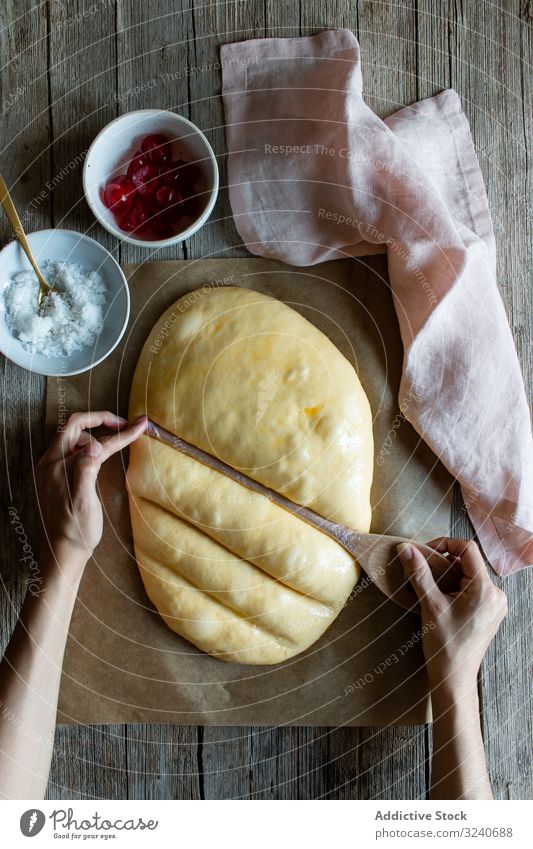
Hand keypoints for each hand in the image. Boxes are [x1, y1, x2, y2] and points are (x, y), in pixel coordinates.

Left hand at [36, 411, 147, 567]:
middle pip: (74, 425)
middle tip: (126, 425)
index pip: (89, 437)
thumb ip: (85, 473)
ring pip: (73, 435)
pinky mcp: (56, 474)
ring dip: (96, 431)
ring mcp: (51, 467)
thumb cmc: (76, 531)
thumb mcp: (83, 505)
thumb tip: (93, 447)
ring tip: (118, 436)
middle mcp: (50, 462)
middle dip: (102, 420)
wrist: (64, 552)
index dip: (116, 430)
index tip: (139, 426)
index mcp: (56, 467)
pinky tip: (103, 452)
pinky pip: (72, 449)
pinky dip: (90, 444)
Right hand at [397, 538, 506, 693]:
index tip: (424, 553)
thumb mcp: (430, 605)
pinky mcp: (489, 613)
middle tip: (423, 573)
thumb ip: (419, 573)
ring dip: (447, 576)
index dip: (444, 544)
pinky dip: (454, 588)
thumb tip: (406, 548)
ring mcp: (495, 605)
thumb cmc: (444, 646)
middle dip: (444, 564)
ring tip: (430, 590)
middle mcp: (496, 595)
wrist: (454, 679)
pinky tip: (440, 601)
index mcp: (486, 590)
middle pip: (468, 563)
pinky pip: (472, 589)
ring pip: (469, 576)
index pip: (468, 549)